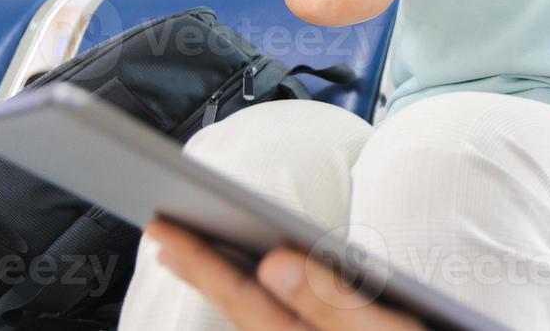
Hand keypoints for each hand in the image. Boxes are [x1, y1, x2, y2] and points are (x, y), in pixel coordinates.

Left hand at [146, 219, 421, 330]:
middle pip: (243, 308)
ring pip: (260, 317)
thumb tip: (274, 262)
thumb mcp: (389, 328)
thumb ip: (333, 301)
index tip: (162, 229)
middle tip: (160, 232)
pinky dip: (260, 299)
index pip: (245, 298)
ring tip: (197, 253)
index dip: (201, 261)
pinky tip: (263, 285)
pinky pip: (281, 321)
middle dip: (201, 267)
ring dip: (226, 282)